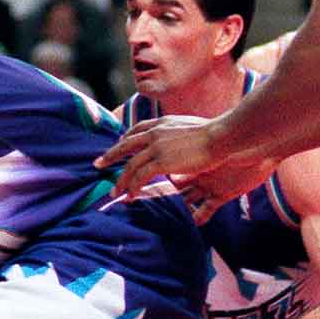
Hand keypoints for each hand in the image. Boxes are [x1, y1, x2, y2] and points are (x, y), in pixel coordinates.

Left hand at [96, 116, 272, 223]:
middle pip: (125, 145)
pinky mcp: (160, 161)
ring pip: (130, 165)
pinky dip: (132, 187)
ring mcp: (156, 146)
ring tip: (115, 192)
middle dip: (110, 156)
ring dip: (121, 180)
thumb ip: (180, 134)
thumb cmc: (215, 134)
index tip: (118, 146)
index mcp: (163, 122)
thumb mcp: (192, 128)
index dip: (125, 139)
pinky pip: (139, 177)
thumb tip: (181, 143)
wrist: (222, 136)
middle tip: (97, 165)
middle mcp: (155, 132)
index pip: (137, 130)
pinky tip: (130, 196)